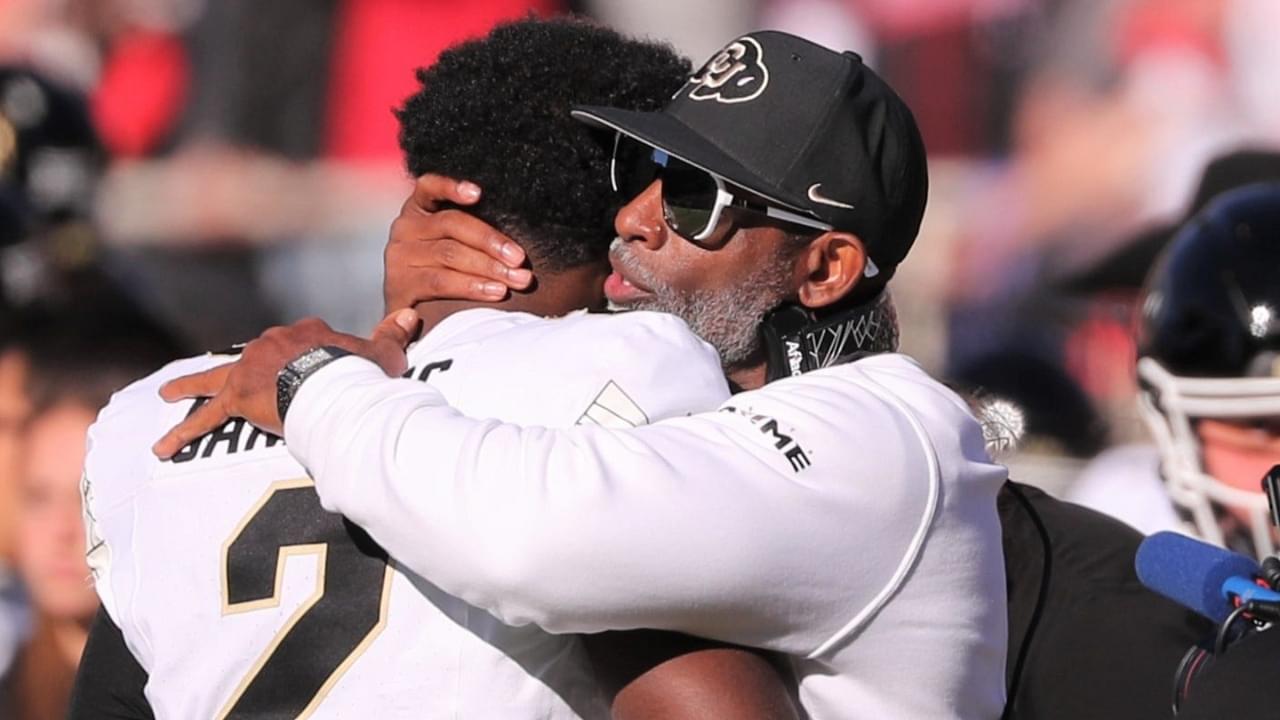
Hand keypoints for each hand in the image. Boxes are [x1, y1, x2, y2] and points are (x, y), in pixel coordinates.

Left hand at [152, 312, 419, 457]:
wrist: (332, 383)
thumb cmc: (360, 371)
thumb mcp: (382, 353)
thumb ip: (392, 335)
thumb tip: (413, 316)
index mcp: (306, 332)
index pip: (301, 340)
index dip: (307, 355)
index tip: (315, 367)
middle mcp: (271, 344)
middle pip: (254, 356)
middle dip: (244, 368)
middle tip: (237, 381)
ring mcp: (249, 368)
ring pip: (215, 378)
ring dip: (190, 387)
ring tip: (166, 394)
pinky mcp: (236, 397)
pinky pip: (205, 418)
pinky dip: (184, 432)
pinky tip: (162, 448)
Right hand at [384, 174, 533, 310]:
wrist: (413, 315)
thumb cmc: (447, 273)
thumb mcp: (454, 244)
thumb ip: (474, 233)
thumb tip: (517, 241)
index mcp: (419, 210)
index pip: (430, 187)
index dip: (452, 187)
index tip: (478, 194)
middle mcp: (404, 228)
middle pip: (452, 225)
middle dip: (491, 242)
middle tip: (520, 259)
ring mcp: (399, 256)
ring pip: (450, 254)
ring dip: (489, 267)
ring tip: (517, 279)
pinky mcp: (399, 285)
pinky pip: (440, 282)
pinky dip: (472, 286)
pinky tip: (495, 292)